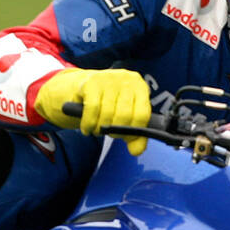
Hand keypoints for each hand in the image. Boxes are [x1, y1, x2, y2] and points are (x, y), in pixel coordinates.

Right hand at [34, 68, 151, 155]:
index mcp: (140, 86)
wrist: (86, 88)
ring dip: (100, 129)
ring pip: (107, 114)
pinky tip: (87, 128)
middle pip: (124, 115)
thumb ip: (135, 136)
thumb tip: (136, 151)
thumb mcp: (126, 118)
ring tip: (97, 129)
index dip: (133, 132)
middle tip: (109, 133)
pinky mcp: (91, 83)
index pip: (142, 115)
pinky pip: (92, 110)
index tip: (125, 138)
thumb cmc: (110, 104)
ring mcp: (108, 79)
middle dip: (115, 131)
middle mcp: (126, 79)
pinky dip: (89, 124)